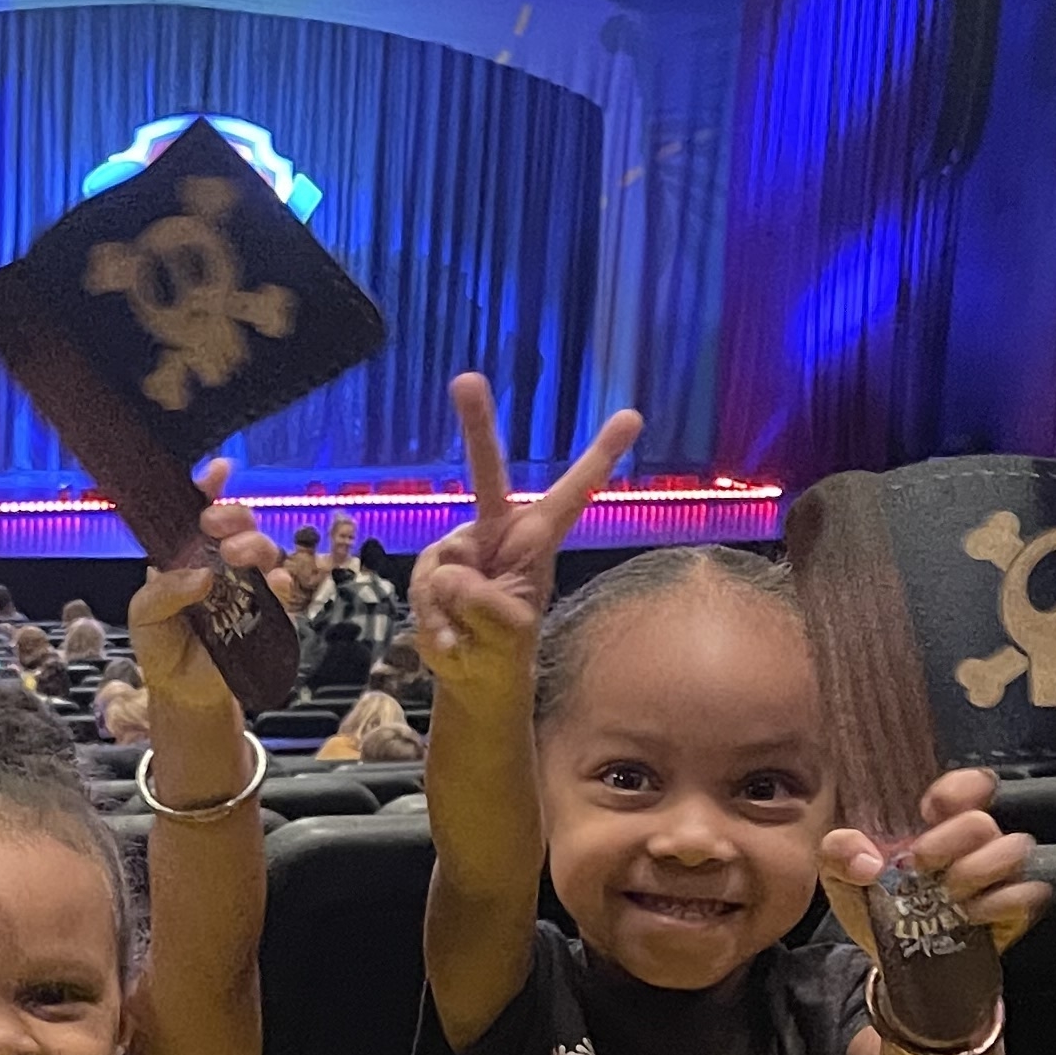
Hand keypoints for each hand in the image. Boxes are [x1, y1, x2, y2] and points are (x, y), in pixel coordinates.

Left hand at [127, 460, 288, 727]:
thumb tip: (203, 575)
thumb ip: (165, 589)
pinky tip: (276, 581)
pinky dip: (282, 582)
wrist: (180, 691)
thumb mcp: (145, 612)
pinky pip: (283, 592)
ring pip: (264, 550)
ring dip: (255, 544)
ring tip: (237, 555)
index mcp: (188, 553)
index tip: (218, 472)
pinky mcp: (266, 614)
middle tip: (215, 525)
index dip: (210, 487)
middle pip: (239, 523)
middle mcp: (220, 562)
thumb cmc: (160, 644)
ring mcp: (246, 586)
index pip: (200, 511)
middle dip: (233, 515)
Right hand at [409, 375, 646, 715]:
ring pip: (444, 568)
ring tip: (467, 636)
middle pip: (487, 473)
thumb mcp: (506, 633)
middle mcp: (495, 532)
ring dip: (449, 609)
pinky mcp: (432, 569)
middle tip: (466, 379)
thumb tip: (451, 576)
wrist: (472, 675)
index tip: (632, 417)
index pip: (572, 495)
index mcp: (534, 541)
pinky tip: (450, 642)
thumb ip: (485, 603)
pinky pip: (423, 590)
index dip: (599, 457)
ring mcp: (460, 549)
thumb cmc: (503, 649)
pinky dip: (433, 623)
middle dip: (476, 424)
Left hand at [819, 765, 1049, 956]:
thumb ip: (838, 852)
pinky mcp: (1012, 908)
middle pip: (982, 821)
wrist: (892, 960)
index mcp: (938, 822)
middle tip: (919, 863)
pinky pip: (1025, 894)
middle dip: (949, 840)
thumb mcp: (841, 876)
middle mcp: (973, 842)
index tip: (928, 811)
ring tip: (946, 892)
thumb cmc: (874, 904)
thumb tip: (866, 860)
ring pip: (1013, 849)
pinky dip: (997, 904)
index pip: (969, 785)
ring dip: (976, 869)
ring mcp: (997, 874)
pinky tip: (968, 914)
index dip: (957, 789)